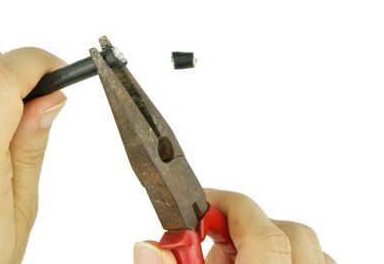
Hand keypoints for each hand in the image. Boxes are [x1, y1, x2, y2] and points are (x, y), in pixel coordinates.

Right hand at [134, 189, 334, 263]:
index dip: (225, 203)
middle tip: (211, 242)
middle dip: (246, 225)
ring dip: (272, 243)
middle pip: (289, 232)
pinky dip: (294, 261)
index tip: (202, 203)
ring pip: (311, 249)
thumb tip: (148, 246)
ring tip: (236, 260)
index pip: (255, 223)